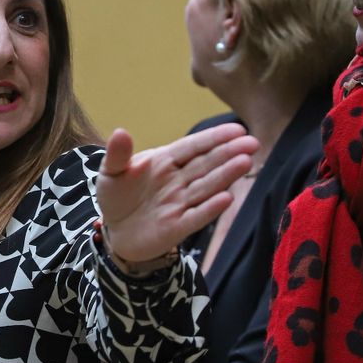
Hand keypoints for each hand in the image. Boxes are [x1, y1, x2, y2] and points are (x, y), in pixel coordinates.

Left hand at [97, 124, 258, 262]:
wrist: (115, 231)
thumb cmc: (117, 196)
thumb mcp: (110, 173)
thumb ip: (117, 154)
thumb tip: (120, 132)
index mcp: (165, 162)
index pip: (193, 147)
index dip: (214, 138)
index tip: (237, 130)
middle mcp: (178, 180)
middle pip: (206, 164)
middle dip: (228, 153)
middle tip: (253, 144)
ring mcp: (180, 203)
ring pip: (206, 187)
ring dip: (225, 176)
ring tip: (245, 163)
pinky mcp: (178, 226)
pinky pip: (196, 216)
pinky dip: (210, 208)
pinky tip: (227, 198)